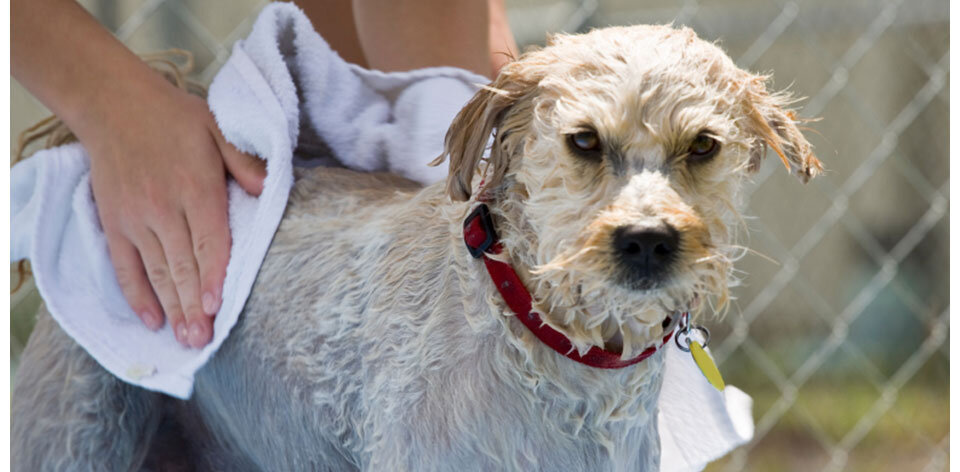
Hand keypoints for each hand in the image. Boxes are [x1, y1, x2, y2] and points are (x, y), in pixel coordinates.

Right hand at [85, 80, 264, 347]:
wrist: (114, 105)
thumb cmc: (175, 118)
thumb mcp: (219, 127)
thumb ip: (245, 161)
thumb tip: (267, 190)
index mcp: (195, 187)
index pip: (208, 240)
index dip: (212, 276)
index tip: (216, 307)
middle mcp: (163, 208)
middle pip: (182, 265)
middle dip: (193, 307)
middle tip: (203, 341)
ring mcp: (135, 219)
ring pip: (156, 272)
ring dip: (171, 309)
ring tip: (185, 340)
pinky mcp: (114, 223)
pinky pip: (125, 266)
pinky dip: (136, 295)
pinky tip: (151, 320)